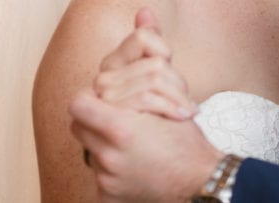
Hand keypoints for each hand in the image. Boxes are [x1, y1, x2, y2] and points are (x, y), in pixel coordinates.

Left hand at [71, 91, 221, 202]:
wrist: (200, 181)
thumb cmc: (186, 143)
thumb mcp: (164, 107)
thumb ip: (130, 95)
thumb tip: (103, 87)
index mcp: (122, 130)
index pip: (80, 105)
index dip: (90, 97)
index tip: (102, 97)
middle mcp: (109, 157)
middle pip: (78, 126)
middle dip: (93, 118)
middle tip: (113, 116)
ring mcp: (106, 179)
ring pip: (89, 149)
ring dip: (103, 141)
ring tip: (129, 141)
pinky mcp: (108, 197)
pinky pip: (98, 173)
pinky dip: (112, 166)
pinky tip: (133, 162)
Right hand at [93, 8, 197, 119]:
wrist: (160, 165)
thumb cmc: (158, 120)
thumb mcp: (159, 80)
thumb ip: (149, 44)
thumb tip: (145, 10)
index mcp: (111, 69)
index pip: (141, 39)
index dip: (162, 49)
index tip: (170, 64)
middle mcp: (101, 85)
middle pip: (151, 62)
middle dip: (175, 80)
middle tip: (186, 101)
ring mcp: (102, 104)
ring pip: (152, 76)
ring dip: (176, 95)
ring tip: (185, 112)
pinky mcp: (112, 125)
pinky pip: (147, 96)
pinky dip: (169, 104)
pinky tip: (181, 116)